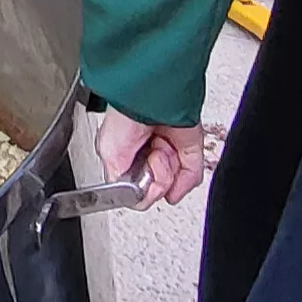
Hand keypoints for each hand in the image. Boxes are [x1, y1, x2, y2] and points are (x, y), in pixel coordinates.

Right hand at [95, 112, 213, 206]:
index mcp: (128, 160)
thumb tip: (137, 199)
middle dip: (154, 177)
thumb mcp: (109, 158)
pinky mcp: (190, 150)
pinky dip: (185, 175)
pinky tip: (172, 157)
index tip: (137, 173)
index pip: (137, 192)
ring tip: (158, 149)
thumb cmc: (124, 118)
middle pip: (157, 191)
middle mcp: (150, 158)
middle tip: (149, 157)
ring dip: (167, 170)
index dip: (140, 188)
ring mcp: (171, 155)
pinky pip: (191, 177)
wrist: (149, 102)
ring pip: (174, 186)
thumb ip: (122, 187)